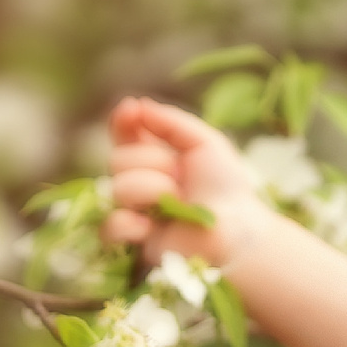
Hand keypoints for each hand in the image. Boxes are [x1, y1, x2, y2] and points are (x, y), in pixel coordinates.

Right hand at [102, 97, 267, 265]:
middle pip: (117, 159)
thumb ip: (172, 122)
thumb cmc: (225, 186)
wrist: (237, 229)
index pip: (124, 135)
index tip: (131, 110)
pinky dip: (128, 224)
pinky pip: (109, 226)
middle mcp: (139, 182)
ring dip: (153, 191)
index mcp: (154, 157)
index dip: (123, 122)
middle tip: (182, 178)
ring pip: (118, 188)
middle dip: (153, 163)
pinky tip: (150, 226)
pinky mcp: (133, 241)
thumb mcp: (205, 143)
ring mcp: (134, 211)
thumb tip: (137, 104)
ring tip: (180, 202)